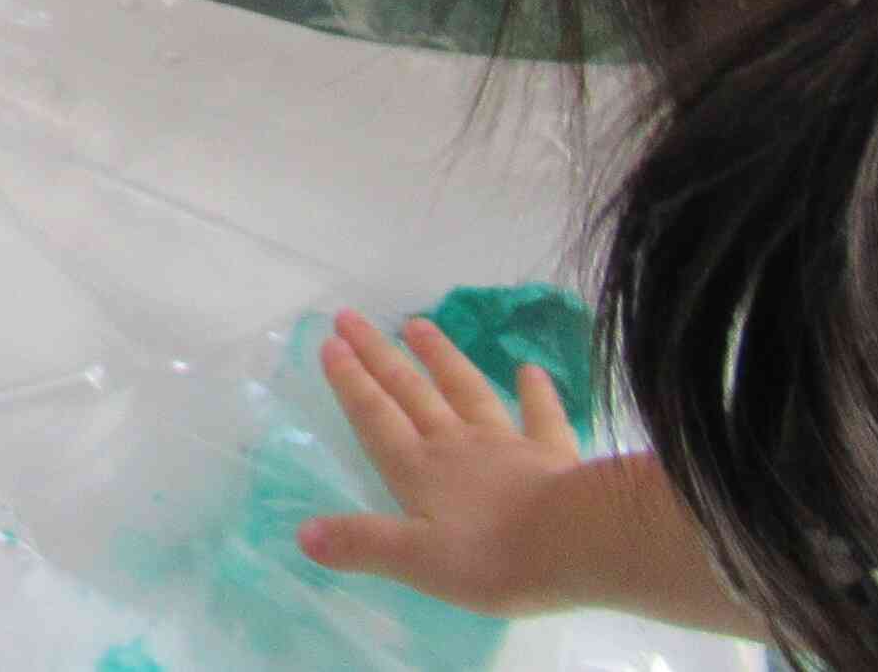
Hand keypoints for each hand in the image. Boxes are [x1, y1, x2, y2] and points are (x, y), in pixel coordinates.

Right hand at [296, 309, 587, 619]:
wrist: (574, 543)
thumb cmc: (491, 558)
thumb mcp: (417, 560)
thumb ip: (362, 543)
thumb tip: (303, 532)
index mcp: (419, 470)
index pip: (376, 418)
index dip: (350, 382)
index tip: (329, 341)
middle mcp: (455, 444)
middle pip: (410, 392)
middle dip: (377, 355)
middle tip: (351, 316)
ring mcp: (505, 444)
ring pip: (466, 390)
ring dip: (440, 356)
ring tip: (418, 323)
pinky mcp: (551, 454)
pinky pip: (541, 416)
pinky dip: (535, 392)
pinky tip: (530, 370)